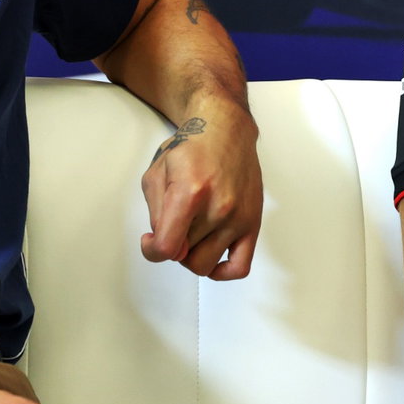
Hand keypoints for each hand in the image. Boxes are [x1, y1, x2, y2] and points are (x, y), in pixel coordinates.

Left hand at [138, 104, 262, 279]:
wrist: (225, 131)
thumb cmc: (192, 148)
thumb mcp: (156, 173)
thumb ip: (155, 212)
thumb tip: (162, 241)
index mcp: (191, 192)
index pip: (167, 247)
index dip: (152, 250)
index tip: (151, 242)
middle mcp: (218, 208)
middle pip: (185, 256)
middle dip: (173, 244)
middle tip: (173, 226)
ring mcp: (238, 217)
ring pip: (206, 264)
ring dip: (192, 255)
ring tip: (191, 235)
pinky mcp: (253, 222)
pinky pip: (240, 266)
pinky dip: (222, 272)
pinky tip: (211, 258)